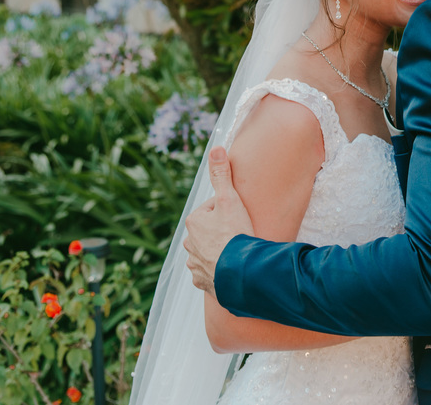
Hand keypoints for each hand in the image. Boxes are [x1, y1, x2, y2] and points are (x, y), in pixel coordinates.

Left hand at [185, 147, 253, 297]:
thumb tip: (216, 148)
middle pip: (210, 231)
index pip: (213, 209)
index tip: (240, 217)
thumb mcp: (230, 198)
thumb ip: (221, 174)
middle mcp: (190, 243)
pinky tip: (231, 269)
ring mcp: (195, 264)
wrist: (240, 271)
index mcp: (194, 221)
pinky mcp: (202, 281)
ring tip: (238, 253)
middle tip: (241, 234)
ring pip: (208, 252)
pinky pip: (209, 273)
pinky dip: (219, 271)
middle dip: (223, 232)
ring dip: (220, 252)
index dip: (230, 211)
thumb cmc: (235, 233)